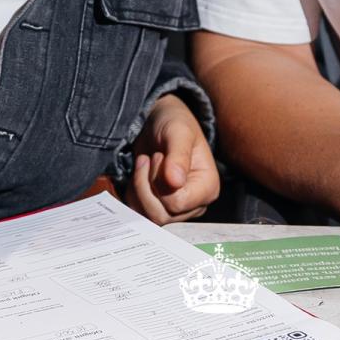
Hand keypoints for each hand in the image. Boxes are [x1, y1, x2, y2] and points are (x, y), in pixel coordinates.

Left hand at [125, 94, 219, 223]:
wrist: (157, 122)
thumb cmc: (174, 123)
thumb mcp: (178, 131)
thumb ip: (179, 155)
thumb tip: (175, 182)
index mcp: (207, 188)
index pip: (177, 203)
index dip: (161, 182)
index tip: (160, 157)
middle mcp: (194, 204)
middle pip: (162, 214)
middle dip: (146, 184)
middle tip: (149, 159)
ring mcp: (176, 210)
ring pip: (149, 217)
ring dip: (138, 188)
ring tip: (143, 163)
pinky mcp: (159, 208)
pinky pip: (139, 214)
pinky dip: (132, 194)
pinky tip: (138, 175)